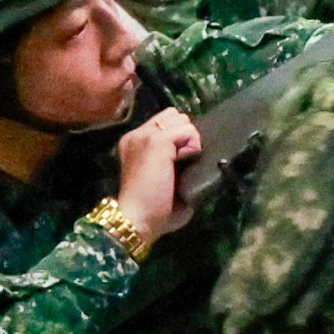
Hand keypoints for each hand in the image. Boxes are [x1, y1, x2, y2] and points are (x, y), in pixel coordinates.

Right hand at [114, 106, 198, 238]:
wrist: (138, 219)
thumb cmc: (152, 210)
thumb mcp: (162, 178)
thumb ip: (174, 161)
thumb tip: (198, 156)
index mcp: (135, 142)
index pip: (164, 122)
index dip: (178, 137)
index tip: (180, 159)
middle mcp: (137, 135)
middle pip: (174, 115)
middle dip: (184, 134)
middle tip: (183, 159)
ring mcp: (146, 136)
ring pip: (181, 119)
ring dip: (189, 138)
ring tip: (184, 161)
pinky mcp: (157, 141)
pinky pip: (187, 130)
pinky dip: (193, 144)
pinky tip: (187, 162)